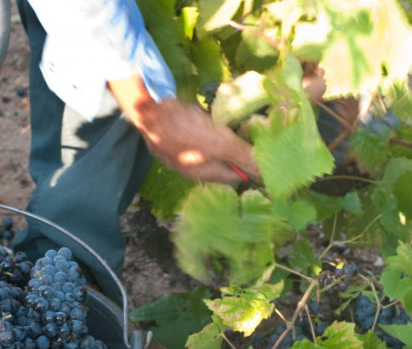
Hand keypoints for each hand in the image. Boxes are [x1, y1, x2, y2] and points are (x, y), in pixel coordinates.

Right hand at [108, 76, 258, 182]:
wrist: (147, 110)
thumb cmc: (184, 130)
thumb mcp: (219, 143)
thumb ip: (242, 155)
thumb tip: (264, 171)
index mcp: (205, 174)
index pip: (236, 176)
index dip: (252, 163)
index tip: (264, 145)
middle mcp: (194, 166)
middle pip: (225, 159)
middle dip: (240, 144)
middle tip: (253, 126)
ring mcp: (184, 150)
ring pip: (213, 144)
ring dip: (226, 131)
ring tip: (238, 116)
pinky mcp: (177, 134)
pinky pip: (201, 132)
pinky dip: (211, 122)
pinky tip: (216, 110)